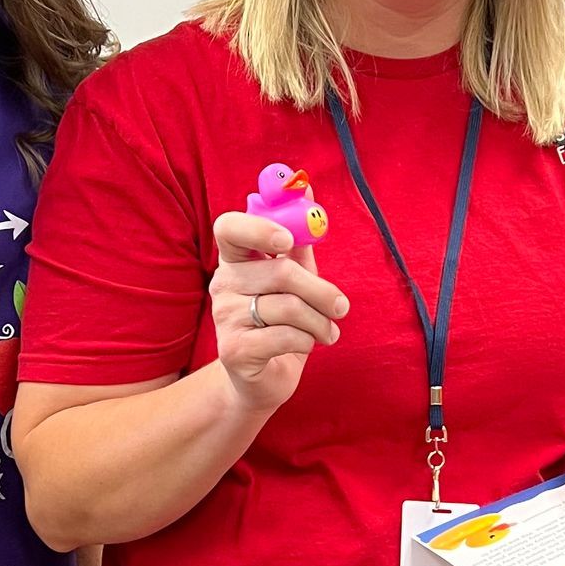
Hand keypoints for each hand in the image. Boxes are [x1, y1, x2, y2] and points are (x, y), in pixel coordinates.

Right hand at [209, 211, 347, 414]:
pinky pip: (286, 336)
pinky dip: (308, 341)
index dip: (259, 228)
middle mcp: (222, 285)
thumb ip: (298, 238)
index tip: (287, 240)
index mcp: (234, 260)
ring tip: (328, 332)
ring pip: (289, 308)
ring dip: (321, 323)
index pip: (229, 228)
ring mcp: (224, 318)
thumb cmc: (281, 322)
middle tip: (342, 307)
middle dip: (322, 291)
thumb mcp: (293, 278)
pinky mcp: (234, 351)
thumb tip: (304, 187)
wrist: (262, 378)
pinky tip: (309, 345)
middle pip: (281, 273)